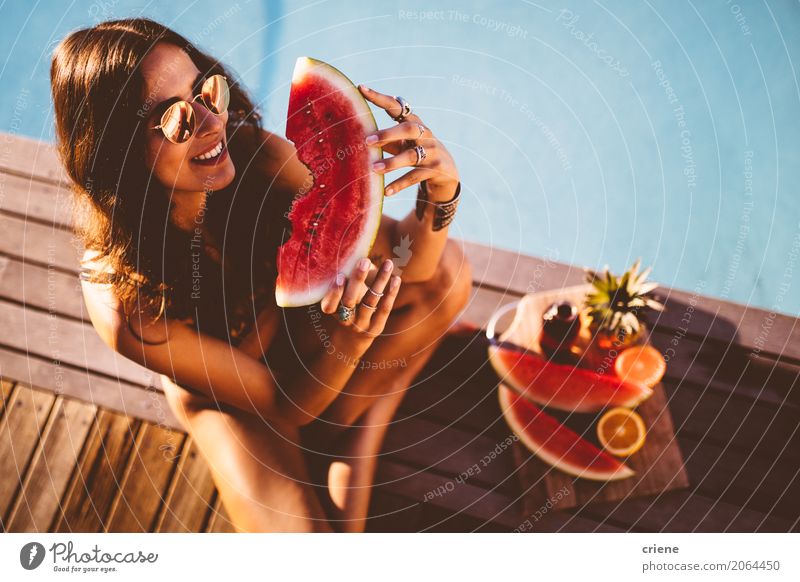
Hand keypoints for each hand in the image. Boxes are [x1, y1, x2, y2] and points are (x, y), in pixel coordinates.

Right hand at [319, 256, 400, 353]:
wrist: (354, 335)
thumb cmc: (347, 303)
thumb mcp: (341, 293)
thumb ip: (345, 276)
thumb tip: (353, 248)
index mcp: (332, 310)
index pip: (329, 304)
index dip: (334, 292)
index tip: (340, 275)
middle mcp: (345, 320)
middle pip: (350, 300)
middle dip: (357, 280)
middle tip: (364, 260)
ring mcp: (361, 325)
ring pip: (370, 302)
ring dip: (380, 281)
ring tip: (388, 263)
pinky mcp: (376, 327)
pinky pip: (384, 309)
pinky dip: (391, 293)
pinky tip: (396, 279)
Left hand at [358, 85, 458, 199]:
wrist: (447, 174)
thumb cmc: (417, 154)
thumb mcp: (402, 145)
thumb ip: (385, 139)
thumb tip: (357, 135)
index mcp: (414, 123)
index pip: (397, 106)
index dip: (380, 98)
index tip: (361, 88)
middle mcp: (425, 134)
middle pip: (408, 129)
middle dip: (387, 134)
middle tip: (367, 141)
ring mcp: (433, 152)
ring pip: (411, 156)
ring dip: (392, 163)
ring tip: (374, 169)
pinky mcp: (437, 169)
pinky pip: (416, 177)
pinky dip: (400, 184)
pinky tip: (386, 191)